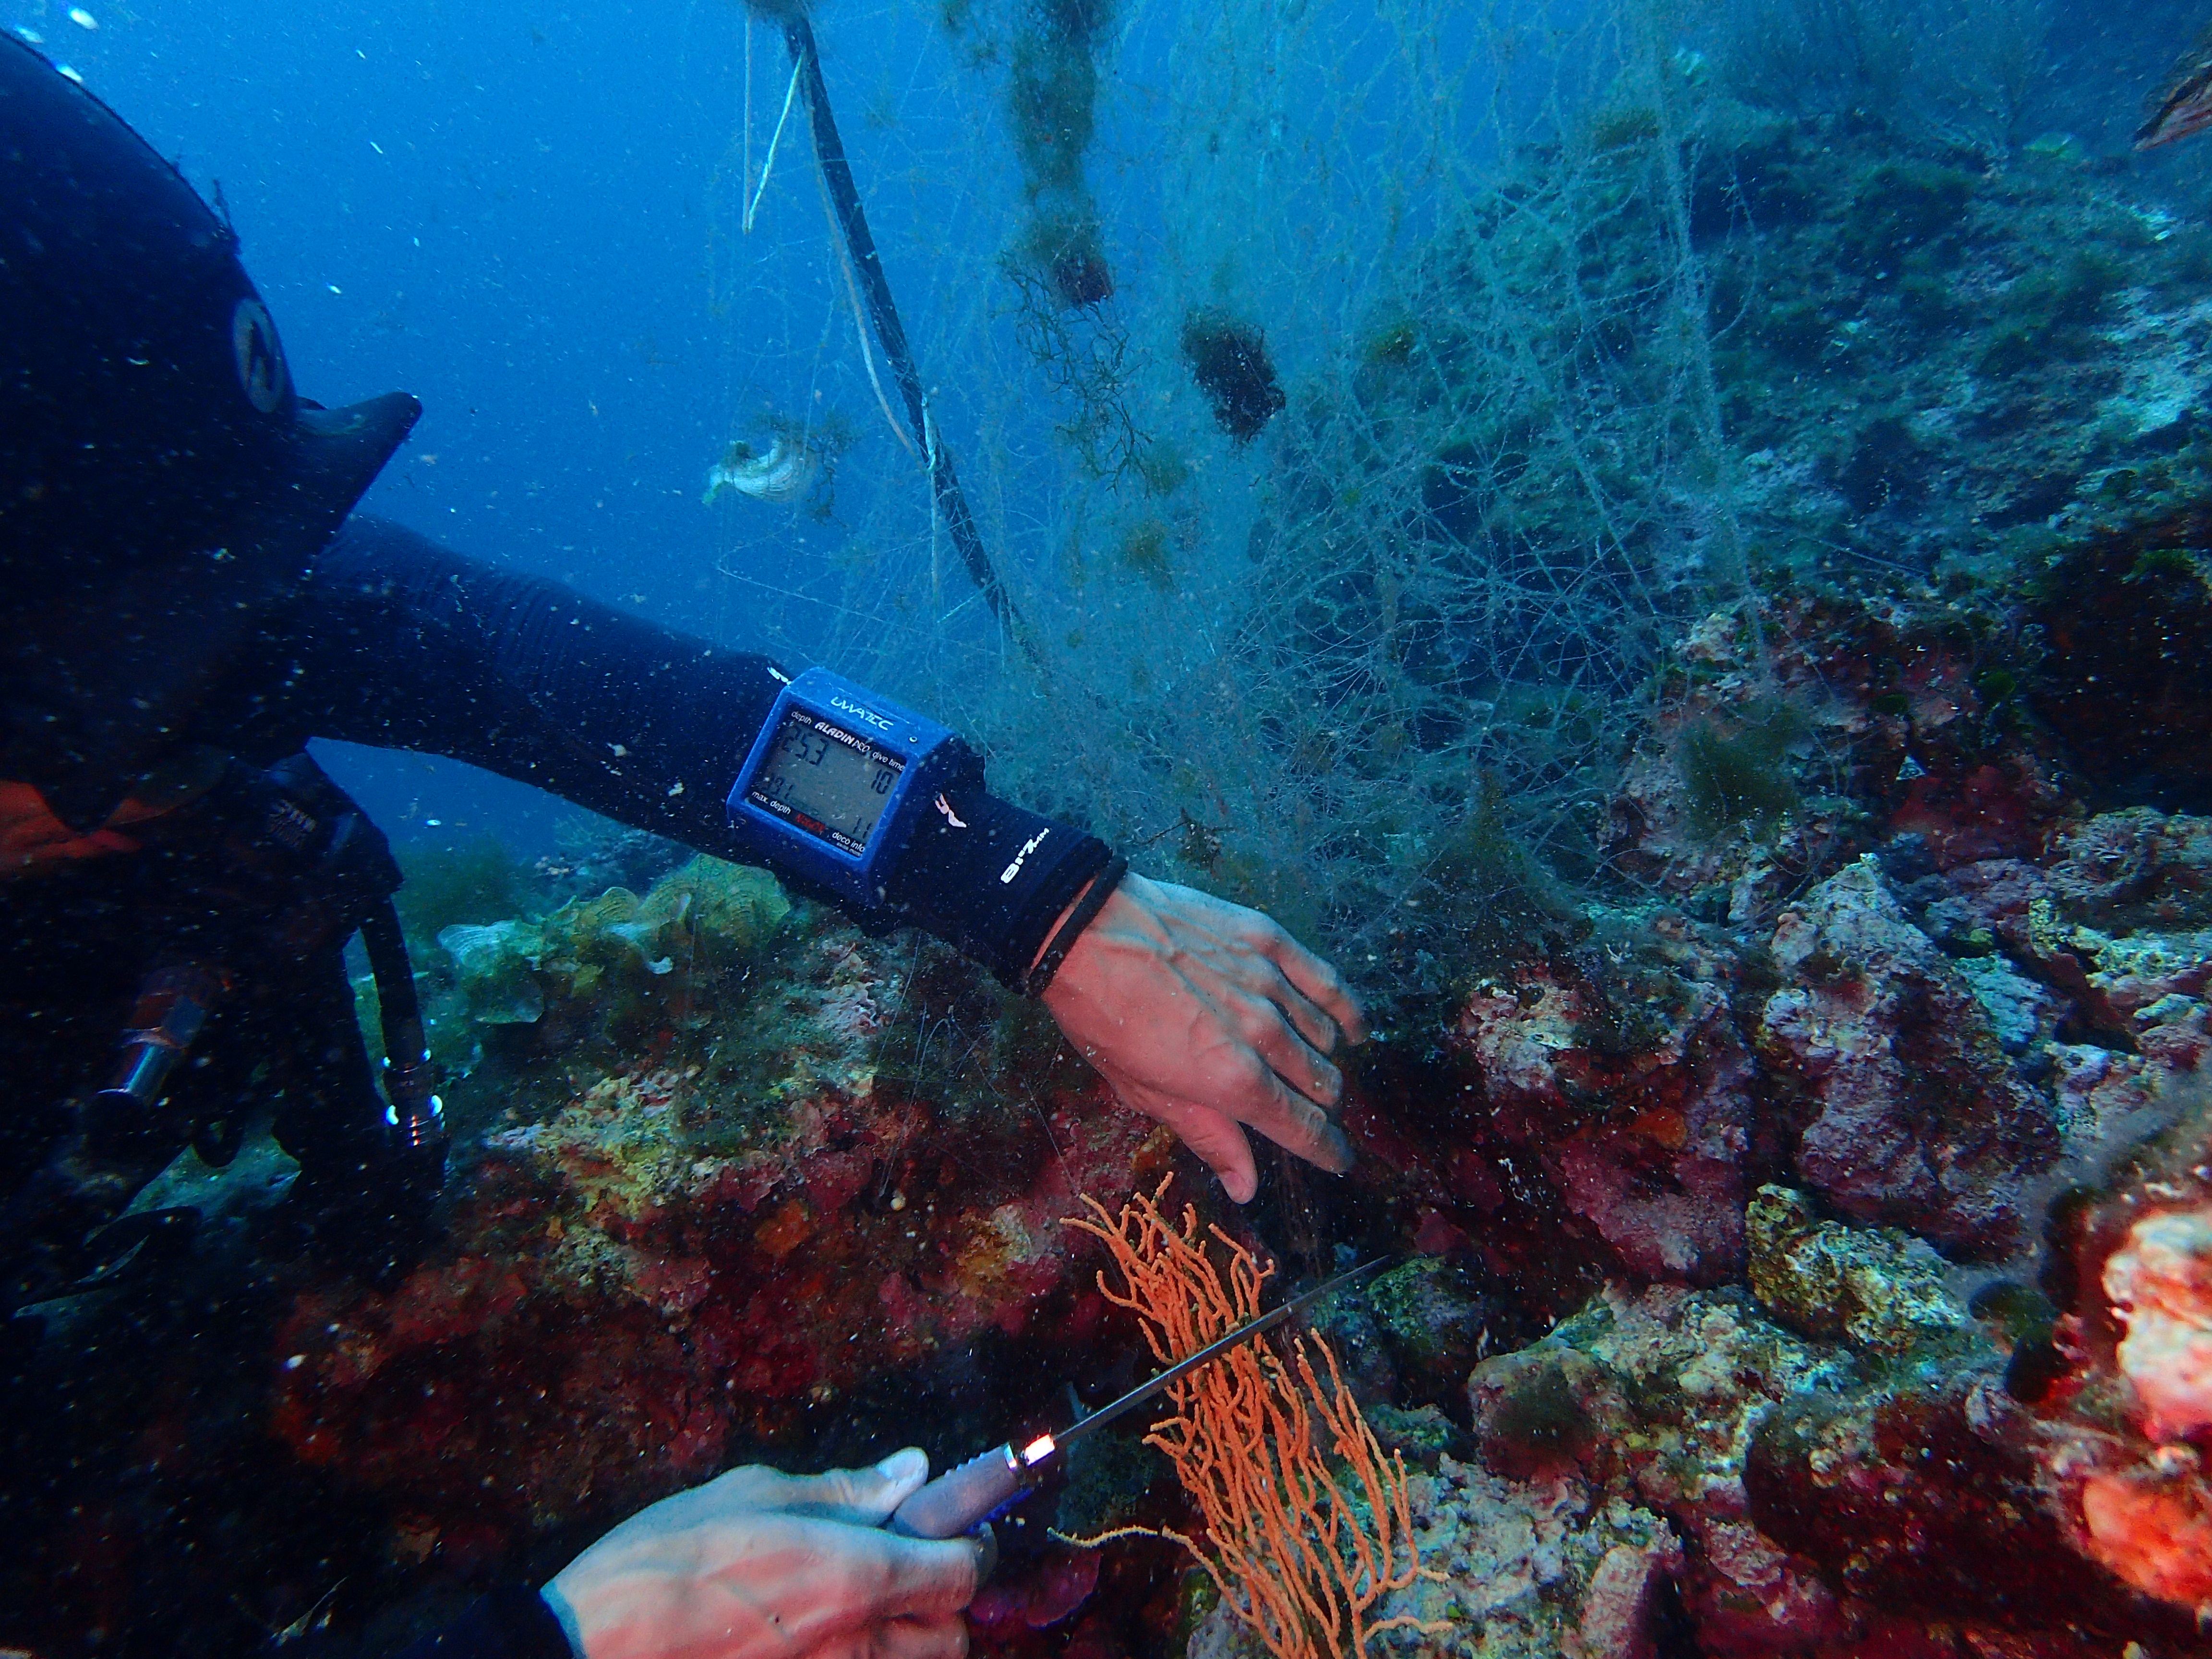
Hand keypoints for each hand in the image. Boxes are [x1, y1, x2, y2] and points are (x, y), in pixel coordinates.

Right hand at [541, 1449, 979, 1658]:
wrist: (592, 1645)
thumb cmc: (664, 1562)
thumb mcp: (755, 1495)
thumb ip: (843, 1489)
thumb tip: (910, 1469)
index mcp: (855, 1577)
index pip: (963, 1573)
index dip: (969, 1546)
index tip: (952, 1528)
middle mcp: (855, 1645)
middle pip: (952, 1638)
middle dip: (943, 1603)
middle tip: (907, 1567)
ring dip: (906, 1639)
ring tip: (861, 1605)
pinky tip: (818, 1638)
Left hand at [1040, 872, 1367, 1203]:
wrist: (1084, 930)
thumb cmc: (1104, 1016)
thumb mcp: (1144, 1091)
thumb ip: (1206, 1136)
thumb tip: (1246, 1187)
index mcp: (1233, 1082)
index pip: (1303, 1128)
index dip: (1327, 1151)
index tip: (1338, 1159)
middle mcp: (1264, 1037)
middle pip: (1321, 1084)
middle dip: (1321, 1107)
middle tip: (1308, 1111)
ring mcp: (1270, 984)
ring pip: (1326, 1037)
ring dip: (1325, 1061)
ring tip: (1314, 1069)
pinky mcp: (1268, 942)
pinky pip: (1326, 981)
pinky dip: (1346, 1009)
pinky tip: (1352, 1027)